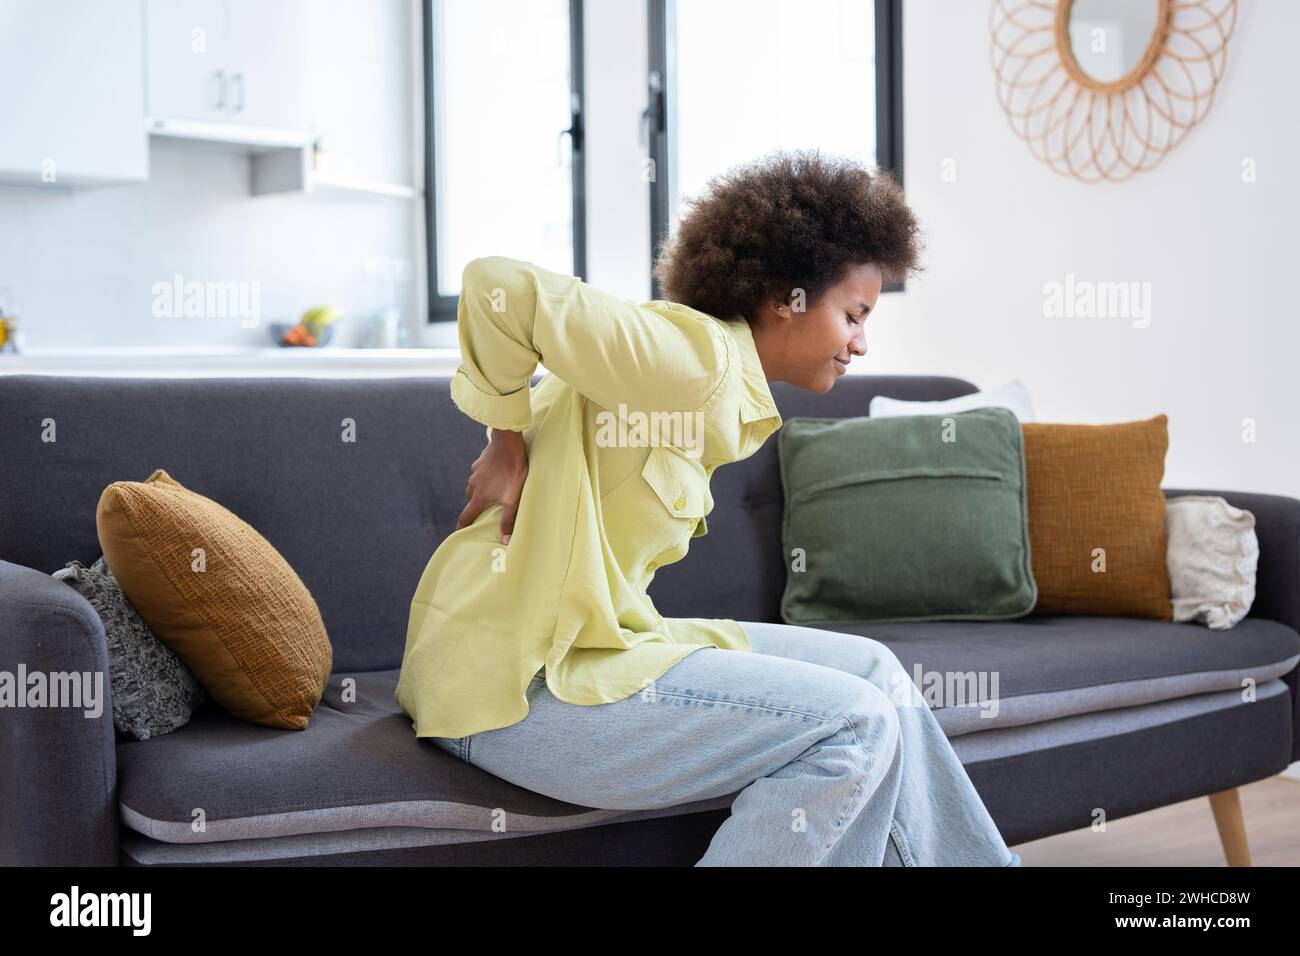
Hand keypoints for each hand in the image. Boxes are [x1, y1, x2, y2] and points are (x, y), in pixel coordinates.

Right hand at [456, 428, 527, 543]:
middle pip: (470, 499)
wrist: (507, 444)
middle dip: (474, 506)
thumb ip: (508, 520)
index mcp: (479, 497)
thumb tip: (505, 541)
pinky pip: (480, 472)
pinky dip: (485, 476)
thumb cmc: (512, 472)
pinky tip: (496, 473)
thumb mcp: (512, 499)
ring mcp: (476, 471)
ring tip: (492, 491)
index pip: (466, 516)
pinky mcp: (481, 461)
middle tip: (483, 510)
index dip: (462, 527)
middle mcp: (473, 485)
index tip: (458, 534)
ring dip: (480, 490)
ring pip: (474, 485)